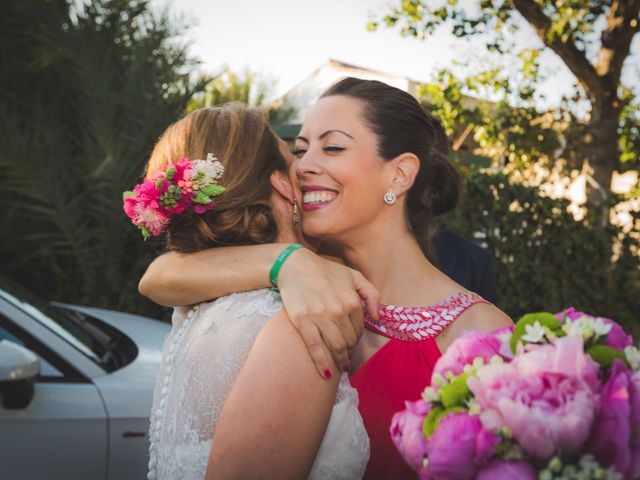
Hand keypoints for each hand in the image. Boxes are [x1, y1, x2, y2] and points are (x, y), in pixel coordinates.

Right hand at [277, 248, 378, 377]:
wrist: (294, 265)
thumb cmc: (324, 270)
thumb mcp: (353, 275)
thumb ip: (371, 293)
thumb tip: (377, 317)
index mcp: (352, 301)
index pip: (359, 329)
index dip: (356, 339)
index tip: (352, 343)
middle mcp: (339, 311)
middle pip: (349, 342)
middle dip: (349, 351)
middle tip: (346, 356)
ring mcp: (320, 318)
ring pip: (336, 348)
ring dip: (341, 361)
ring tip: (341, 367)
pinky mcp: (303, 322)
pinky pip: (315, 348)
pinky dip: (322, 363)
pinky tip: (327, 374)